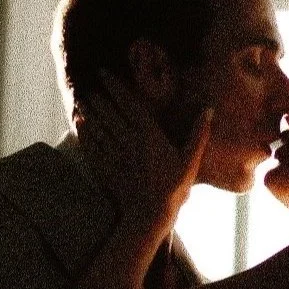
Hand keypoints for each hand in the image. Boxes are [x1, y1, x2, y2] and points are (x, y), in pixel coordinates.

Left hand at [79, 72, 210, 238]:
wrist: (149, 215)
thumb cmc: (174, 188)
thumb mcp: (191, 160)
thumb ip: (199, 133)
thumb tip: (209, 110)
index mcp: (149, 135)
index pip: (129, 104)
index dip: (115, 87)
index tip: (104, 73)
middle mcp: (129, 141)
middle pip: (109, 113)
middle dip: (99, 98)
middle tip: (89, 86)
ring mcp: (115, 155)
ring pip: (98, 127)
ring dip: (89, 112)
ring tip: (82, 100)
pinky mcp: (106, 169)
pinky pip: (92, 146)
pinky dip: (84, 133)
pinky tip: (79, 125)